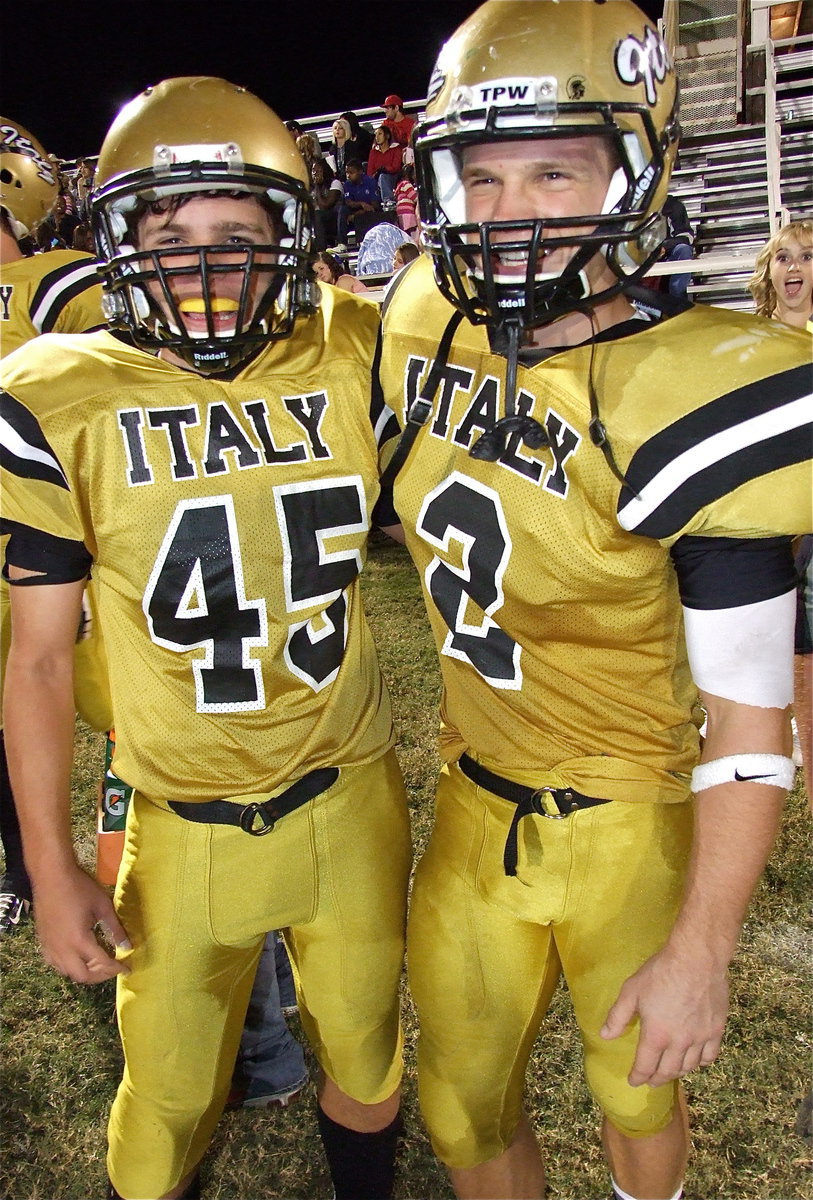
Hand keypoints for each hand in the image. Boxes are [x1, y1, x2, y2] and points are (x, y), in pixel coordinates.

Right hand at [33, 864, 131, 984]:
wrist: (51, 876)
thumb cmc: (80, 887)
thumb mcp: (103, 906)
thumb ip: (116, 929)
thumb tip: (128, 946)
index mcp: (80, 940)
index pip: (102, 963)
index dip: (116, 968)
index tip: (127, 969)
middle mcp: (62, 949)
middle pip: (82, 976)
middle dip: (101, 976)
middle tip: (113, 968)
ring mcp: (50, 947)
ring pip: (67, 972)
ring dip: (85, 972)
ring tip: (98, 964)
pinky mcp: (43, 942)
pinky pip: (55, 964)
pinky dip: (69, 967)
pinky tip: (78, 958)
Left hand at [600, 945, 727, 1086]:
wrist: (696, 959)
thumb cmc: (660, 973)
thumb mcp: (631, 991)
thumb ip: (618, 1016)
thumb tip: (605, 1036)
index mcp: (656, 1035)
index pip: (645, 1066)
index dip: (638, 1077)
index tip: (633, 1081)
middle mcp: (679, 1043)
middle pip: (668, 1071)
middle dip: (656, 1079)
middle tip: (650, 1081)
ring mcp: (700, 1038)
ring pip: (689, 1067)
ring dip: (677, 1072)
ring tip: (670, 1071)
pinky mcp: (716, 1030)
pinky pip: (709, 1056)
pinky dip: (700, 1062)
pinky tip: (695, 1060)